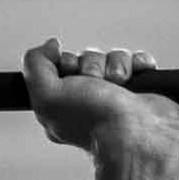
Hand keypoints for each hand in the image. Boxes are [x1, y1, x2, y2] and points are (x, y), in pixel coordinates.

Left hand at [21, 39, 178, 154]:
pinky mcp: (143, 91)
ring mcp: (118, 96)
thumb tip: (51, 45)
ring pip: (115, 57)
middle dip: (93, 65)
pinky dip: (140, 64)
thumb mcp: (45, 95)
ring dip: (118, 64)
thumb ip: (35, 65)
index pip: (64, 65)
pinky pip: (139, 61)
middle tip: (97, 85)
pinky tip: (138, 77)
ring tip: (120, 85)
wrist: (136, 134)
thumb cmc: (93, 121)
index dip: (68, 63)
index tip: (72, 76)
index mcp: (66, 105)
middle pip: (89, 58)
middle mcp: (92, 100)